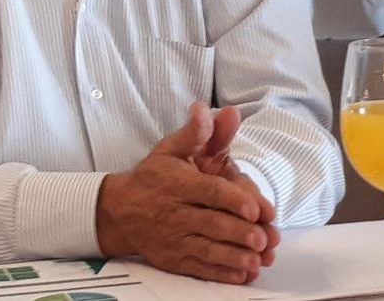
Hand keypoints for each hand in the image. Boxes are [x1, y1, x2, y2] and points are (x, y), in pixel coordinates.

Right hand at [95, 103, 276, 283]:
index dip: (233, 200)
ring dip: (234, 256)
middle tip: (264, 238)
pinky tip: (242, 273)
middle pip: (212, 224)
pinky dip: (221, 273)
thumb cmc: (153, 176)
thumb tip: (210, 110)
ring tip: (257, 259)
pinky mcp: (174, 260)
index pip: (209, 192)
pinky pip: (199, 269)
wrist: (119, 210)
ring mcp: (174, 239)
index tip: (255, 208)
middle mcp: (175, 212)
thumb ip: (197, 132)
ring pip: (207, 250)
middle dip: (239, 232)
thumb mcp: (171, 148)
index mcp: (178, 183)